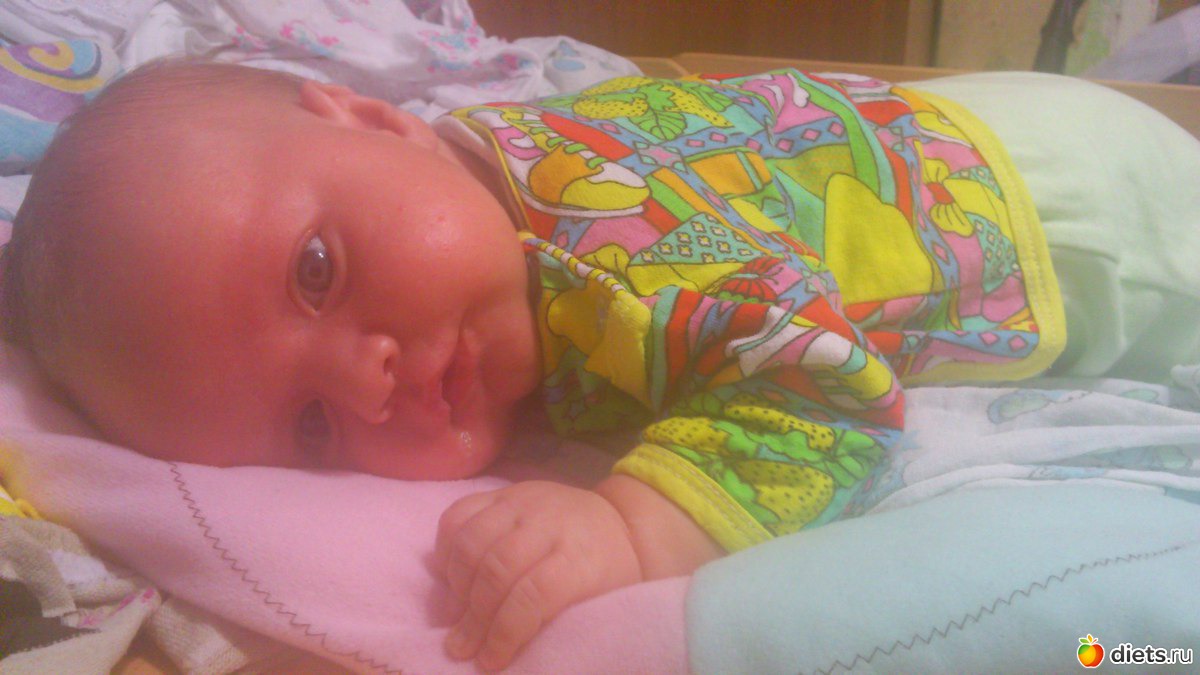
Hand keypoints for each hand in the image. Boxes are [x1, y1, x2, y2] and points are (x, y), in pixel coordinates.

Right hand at [434, 481, 641, 669]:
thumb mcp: (603, 603)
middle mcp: (550, 522)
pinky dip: (446, 550)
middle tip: (464, 647)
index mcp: (582, 556)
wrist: (617, 522)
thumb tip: (516, 657)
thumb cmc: (609, 575)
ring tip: (460, 614)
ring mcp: (522, 501)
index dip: (506, 632)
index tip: (490, 661)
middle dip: (475, 617)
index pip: (534, 595)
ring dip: (457, 586)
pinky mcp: (501, 493)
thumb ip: (564, 625)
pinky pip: (457, 516)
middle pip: (497, 569)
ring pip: (470, 541)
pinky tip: (454, 578)